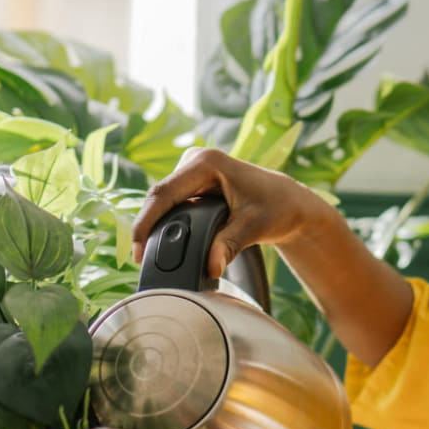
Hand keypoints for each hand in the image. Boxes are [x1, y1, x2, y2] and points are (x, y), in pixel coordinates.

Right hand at [133, 147, 323, 277]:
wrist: (290, 203)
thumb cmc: (278, 208)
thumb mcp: (254, 227)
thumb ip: (230, 245)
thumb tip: (211, 267)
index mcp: (207, 162)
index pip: (164, 193)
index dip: (146, 223)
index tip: (138, 251)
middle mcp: (195, 160)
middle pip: (158, 198)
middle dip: (148, 229)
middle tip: (143, 261)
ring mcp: (192, 171)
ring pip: (162, 202)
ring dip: (156, 228)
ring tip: (149, 258)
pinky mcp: (193, 184)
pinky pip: (171, 205)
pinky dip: (166, 225)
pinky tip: (162, 246)